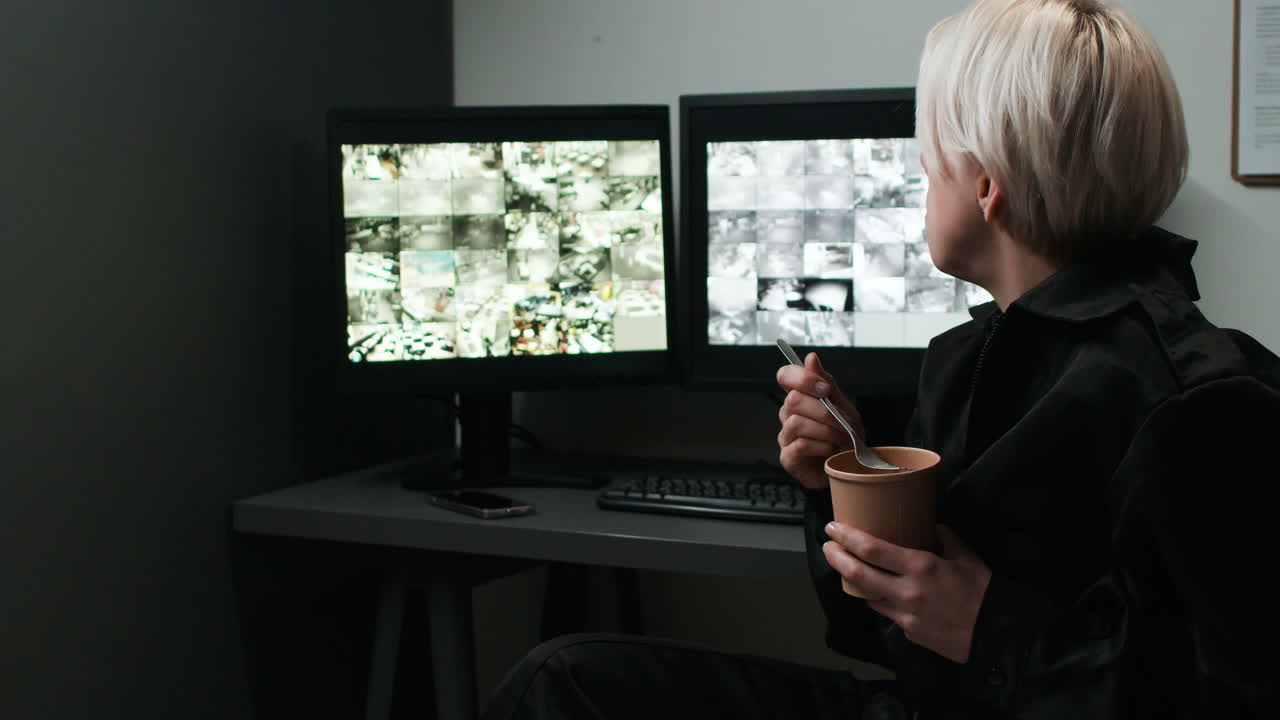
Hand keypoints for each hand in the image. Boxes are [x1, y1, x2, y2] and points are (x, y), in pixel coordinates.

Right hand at [776, 352, 863, 488]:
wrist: (850, 468)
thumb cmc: (844, 437)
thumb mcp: (843, 406)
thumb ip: (827, 383)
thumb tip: (810, 358)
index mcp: (800, 397)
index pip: (785, 376)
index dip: (802, 378)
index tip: (825, 389)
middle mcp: (788, 415)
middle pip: (794, 400)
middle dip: (824, 411)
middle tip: (842, 423)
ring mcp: (786, 436)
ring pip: (796, 423)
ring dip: (826, 431)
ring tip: (839, 439)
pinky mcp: (788, 457)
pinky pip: (800, 445)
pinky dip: (821, 446)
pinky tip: (830, 450)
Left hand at [822, 523, 991, 663]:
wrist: (999, 634)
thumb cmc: (984, 592)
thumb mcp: (967, 557)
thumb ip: (946, 538)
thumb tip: (933, 525)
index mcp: (920, 567)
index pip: (871, 549)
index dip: (847, 537)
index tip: (833, 528)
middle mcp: (906, 592)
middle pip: (858, 573)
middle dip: (837, 557)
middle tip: (828, 546)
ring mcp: (905, 616)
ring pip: (869, 596)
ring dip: (859, 583)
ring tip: (855, 569)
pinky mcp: (909, 633)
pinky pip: (889, 614)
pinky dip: (885, 602)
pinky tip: (889, 595)